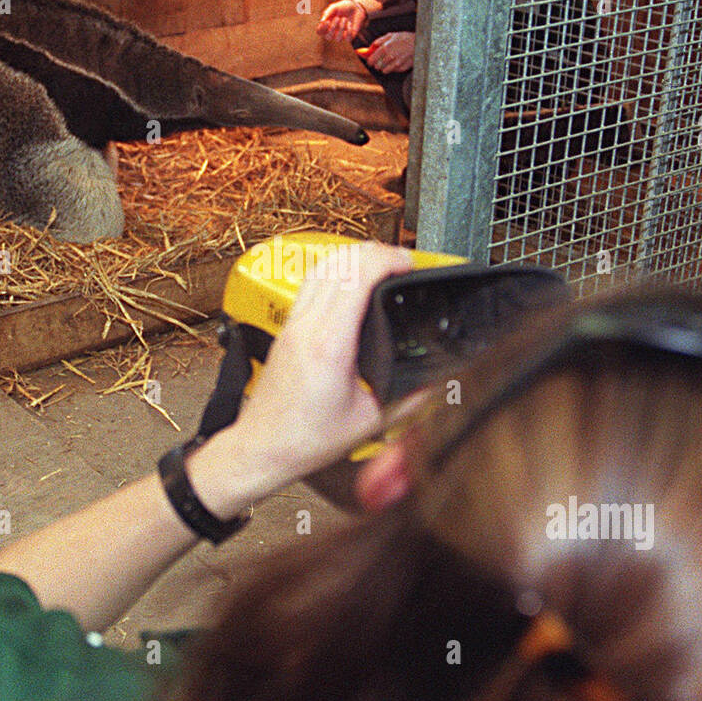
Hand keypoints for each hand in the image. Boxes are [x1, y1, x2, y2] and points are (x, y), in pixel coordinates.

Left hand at [207, 242, 414, 502]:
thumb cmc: (306, 439)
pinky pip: (311, 281)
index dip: (389, 259)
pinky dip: (337, 269)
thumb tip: (438, 379)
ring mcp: (293, 323)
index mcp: (330, 345)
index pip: (357, 276)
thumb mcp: (371, 421)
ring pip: (323, 264)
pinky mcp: (287, 327)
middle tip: (403, 263)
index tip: (410, 264)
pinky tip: (353, 280)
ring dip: (355, 256)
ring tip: (382, 266)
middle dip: (378, 252)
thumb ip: (408, 397)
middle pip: (341, 260)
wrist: (263, 448)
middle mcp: (307, 326)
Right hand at [316, 0, 368, 41]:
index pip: (319, 32)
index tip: (327, 21)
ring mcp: (341, 35)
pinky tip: (349, 23)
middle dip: (332, 28)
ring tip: (345, 18)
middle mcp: (333, 32)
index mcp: (327, 25)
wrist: (356, 7)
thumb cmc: (343, 7)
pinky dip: (348, 31)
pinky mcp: (350, 36)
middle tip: (337, 18)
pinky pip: (347, 39)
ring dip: (341, 28)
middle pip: (328, 37)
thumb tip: (321, 21)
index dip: (321, 29)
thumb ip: (327, 13)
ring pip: (338, 39)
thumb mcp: (334, 7)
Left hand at [362, 32, 414, 73]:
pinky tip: (396, 63)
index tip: (369, 62)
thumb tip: (370, 47)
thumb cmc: (405, 37)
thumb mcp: (391, 35)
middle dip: (377, 64)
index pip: (372, 59)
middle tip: (380, 62)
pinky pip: (393, 71)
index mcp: (385, 47)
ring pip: (384, 71)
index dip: (369, 62)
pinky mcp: (402, 68)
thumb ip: (379, 41)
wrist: (419, 42)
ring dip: (384, 68)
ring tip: (388, 62)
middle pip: (377, 66)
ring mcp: (396, 63)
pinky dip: (393, 68)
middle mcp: (390, 57)